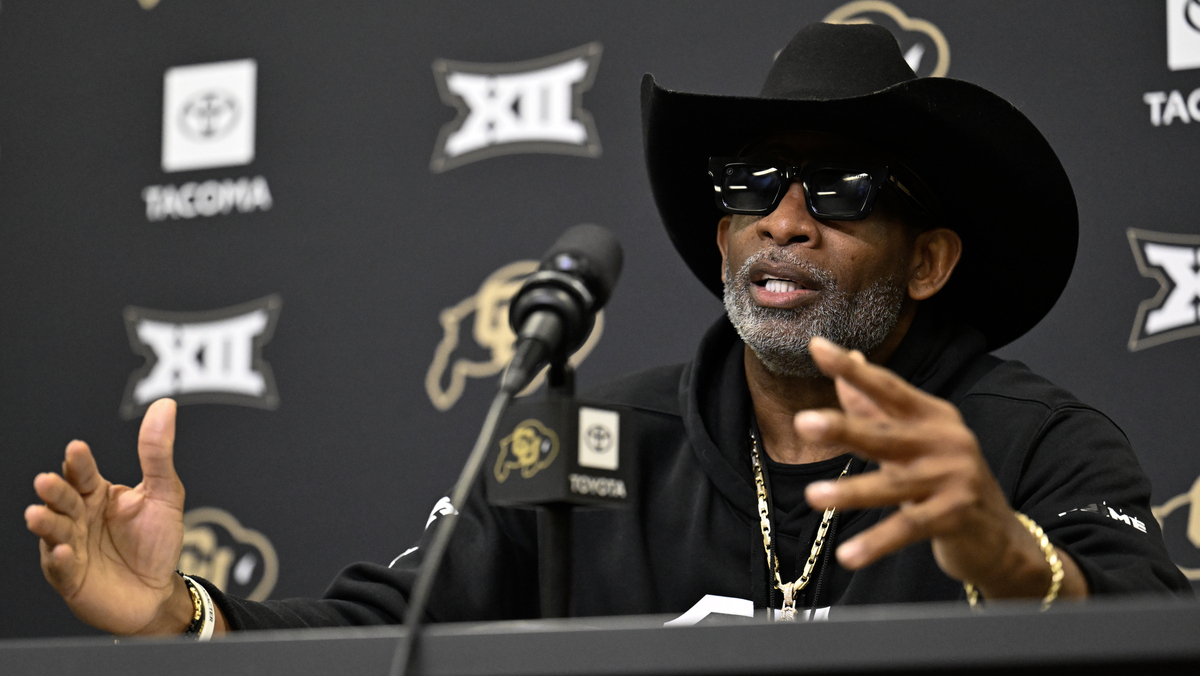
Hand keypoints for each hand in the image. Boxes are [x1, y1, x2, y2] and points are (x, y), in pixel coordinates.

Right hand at [25, 399, 197, 633]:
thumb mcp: (165, 494)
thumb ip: (158, 453)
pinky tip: (63, 552)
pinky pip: (61, 568)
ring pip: (53, 532)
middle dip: (54, 491)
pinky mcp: (71, 577)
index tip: (77, 448)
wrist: (156, 591)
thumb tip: (165, 405)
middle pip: (63, 500)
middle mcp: (78, 518)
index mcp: (97, 494)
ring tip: (37, 514)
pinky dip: (59, 560)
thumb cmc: (156, 541)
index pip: (84, 474)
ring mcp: (71, 547)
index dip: (79, 462)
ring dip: (45, 523)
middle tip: (46, 481)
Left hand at [796, 336, 1085, 599]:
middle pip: (884, 432)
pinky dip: (876, 543)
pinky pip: (907, 528)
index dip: (853, 368)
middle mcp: (946, 440)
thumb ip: (878, 403)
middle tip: (802, 423)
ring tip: (812, 496)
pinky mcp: (956, 516)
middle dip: (843, 427)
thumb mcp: (915, 438)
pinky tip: (847, 556)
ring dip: (850, 492)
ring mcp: (953, 478)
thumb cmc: (946, 479)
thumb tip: (850, 356)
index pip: (887, 386)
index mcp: (932, 415)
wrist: (1000, 535)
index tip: (817, 347)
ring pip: (892, 485)